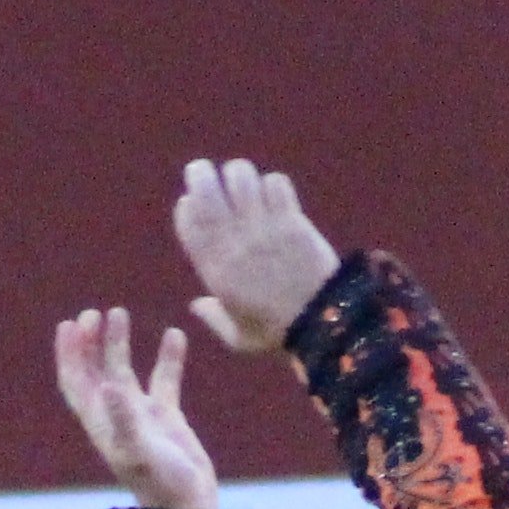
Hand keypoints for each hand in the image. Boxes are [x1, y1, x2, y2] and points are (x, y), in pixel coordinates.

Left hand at [53, 305, 219, 508]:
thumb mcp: (139, 451)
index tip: (70, 324)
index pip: (75, 382)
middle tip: (94, 313)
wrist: (188, 506)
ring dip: (119, 342)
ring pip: (124, 370)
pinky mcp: (166, 418)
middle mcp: (115, 415)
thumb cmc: (161, 484)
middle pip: (94, 370)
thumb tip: (108, 384)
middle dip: (90, 341)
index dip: (68, 354)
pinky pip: (163, 379)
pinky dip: (167, 357)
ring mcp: (140, 415)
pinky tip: (175, 334)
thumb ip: (124, 419)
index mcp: (100, 422)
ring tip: (120, 312)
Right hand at [172, 159, 341, 355]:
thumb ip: (213, 317)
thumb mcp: (237, 336)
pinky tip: (275, 196)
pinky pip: (275, 183)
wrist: (321, 325)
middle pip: (204, 187)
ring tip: (244, 183)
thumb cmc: (275, 333)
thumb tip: (195, 306)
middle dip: (201, 172)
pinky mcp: (290, 220)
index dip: (187, 205)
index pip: (187, 218)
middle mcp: (232, 240)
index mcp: (214, 267)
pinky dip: (273, 184)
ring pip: (240, 176)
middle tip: (208, 174)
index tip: (194, 206)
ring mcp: (262, 227)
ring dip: (239, 174)